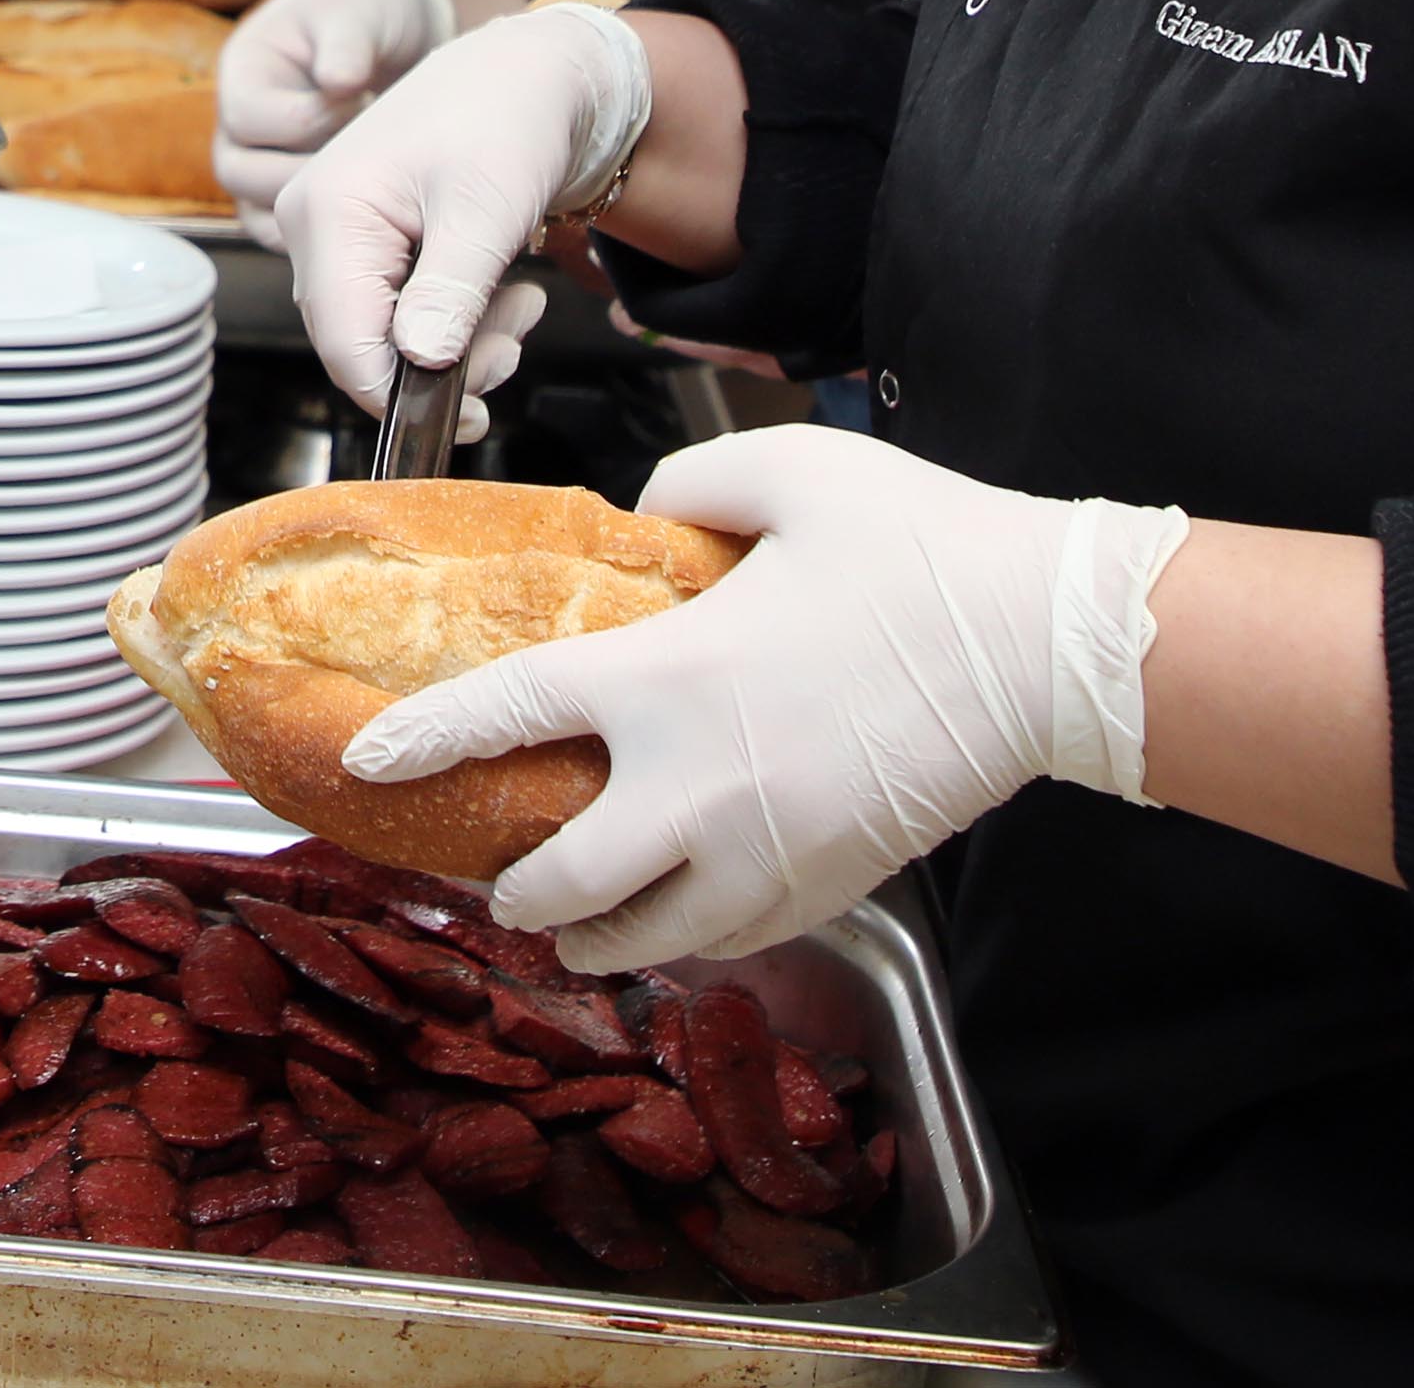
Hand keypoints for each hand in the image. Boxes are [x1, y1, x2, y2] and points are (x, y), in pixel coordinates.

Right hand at [214, 0, 460, 227]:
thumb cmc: (370, 9)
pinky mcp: (290, 189)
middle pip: (237, 173)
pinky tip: (371, 220)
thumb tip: (337, 82)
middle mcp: (240, 121)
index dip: (304, 120)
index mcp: (245, 69)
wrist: (399, 27)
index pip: (247, 117)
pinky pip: (285, 233)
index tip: (358, 105)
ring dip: (309, 212)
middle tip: (363, 167)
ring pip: (256, 211)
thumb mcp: (359, 12)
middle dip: (301, 176)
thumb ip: (347, 44)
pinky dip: (321, 236)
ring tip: (368, 192)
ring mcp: (261, 160)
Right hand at [265, 2, 642, 440]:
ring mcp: (334, 232)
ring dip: (460, 340)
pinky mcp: (362, 239)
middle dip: (444, 362)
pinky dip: (453, 315)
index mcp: (329, 212)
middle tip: (516, 343)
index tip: (472, 414)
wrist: (524, 73)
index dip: (403, 395)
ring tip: (523, 306)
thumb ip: (451, 293)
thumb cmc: (507, 120)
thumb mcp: (487, 212)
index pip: (345, 343)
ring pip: (384, 332)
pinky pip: (396, 307)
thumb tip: (423, 367)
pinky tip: (499, 289)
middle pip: (360, 343)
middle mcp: (313, 224)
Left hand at [339, 426, 1188, 969]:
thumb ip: (689, 488)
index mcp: (668, 678)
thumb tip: (644, 518)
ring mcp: (765, 854)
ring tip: (567, 916)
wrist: (1049, 650)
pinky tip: (676, 911)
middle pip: (559, 882)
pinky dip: (683, 937)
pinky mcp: (828, 889)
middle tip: (490, 870)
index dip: (421, 743)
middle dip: (508, 889)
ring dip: (587, 934)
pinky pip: (727, 942)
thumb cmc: (924, 552)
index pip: (505, 715)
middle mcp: (698, 788)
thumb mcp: (791, 472)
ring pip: (640, 939)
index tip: (364, 764)